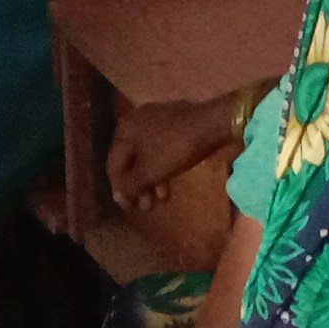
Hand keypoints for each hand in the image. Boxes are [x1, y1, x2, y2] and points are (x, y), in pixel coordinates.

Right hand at [108, 95, 240, 213]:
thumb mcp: (150, 171)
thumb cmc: (176, 148)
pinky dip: (162, 167)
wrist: (215, 123)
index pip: (114, 164)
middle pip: (132, 160)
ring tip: (160, 200)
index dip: (120, 188)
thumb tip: (118, 196)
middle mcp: (137, 121)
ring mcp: (157, 120)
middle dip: (139, 186)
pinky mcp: (175, 123)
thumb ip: (130, 185)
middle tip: (146, 206)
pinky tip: (169, 185)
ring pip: (148, 156)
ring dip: (151, 180)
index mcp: (125, 129)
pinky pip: (161, 149)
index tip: (128, 207)